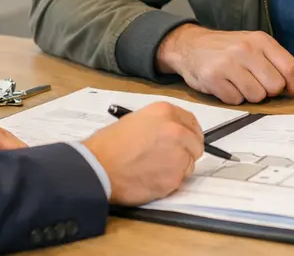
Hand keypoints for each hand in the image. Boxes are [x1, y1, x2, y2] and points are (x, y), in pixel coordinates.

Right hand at [82, 102, 203, 204]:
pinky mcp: (175, 177)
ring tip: (153, 169)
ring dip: (177, 168)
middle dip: (186, 152)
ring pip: (189, 164)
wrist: (97, 168)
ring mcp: (178, 155)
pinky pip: (179, 180)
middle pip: (196, 144)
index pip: (192, 122)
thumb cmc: (109, 145)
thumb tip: (173, 134)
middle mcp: (177, 131)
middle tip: (169, 158)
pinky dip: (168, 182)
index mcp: (165, 112)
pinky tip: (150, 178)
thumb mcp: (135, 120)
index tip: (185, 140)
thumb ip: (159, 125)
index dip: (188, 134)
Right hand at [156, 24, 293, 104]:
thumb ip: (284, 63)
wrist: (190, 45)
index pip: (290, 68)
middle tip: (257, 83)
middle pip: (275, 86)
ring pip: (257, 96)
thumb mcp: (257, 48)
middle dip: (269, 90)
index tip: (290, 90)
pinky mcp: (213, 78)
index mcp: (260, 40)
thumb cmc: (227, 48)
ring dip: (250, 95)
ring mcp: (228, 64)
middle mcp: (245, 49)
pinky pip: (236, 101)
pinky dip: (233, 98)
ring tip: (239, 83)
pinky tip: (226, 86)